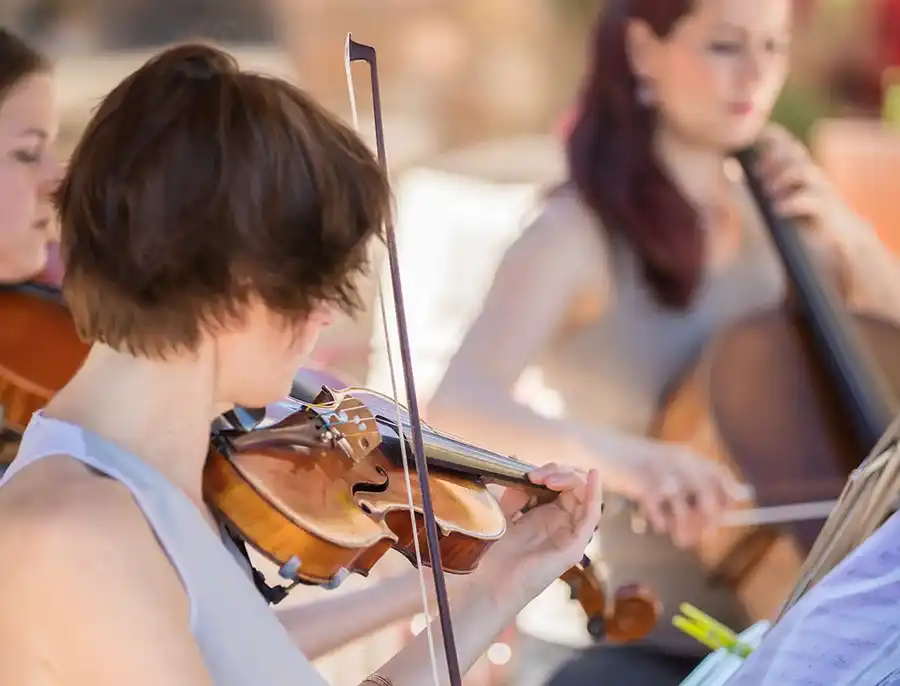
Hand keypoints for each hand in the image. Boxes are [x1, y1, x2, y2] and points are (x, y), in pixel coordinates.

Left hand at [473, 464, 601, 606]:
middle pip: (573, 485)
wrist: (490, 582)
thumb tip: (518, 461)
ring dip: (569, 478)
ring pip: (584, 494)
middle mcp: (561, 522)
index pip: (559, 482)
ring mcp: (569, 533)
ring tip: (548, 480)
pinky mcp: (574, 545)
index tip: (527, 473)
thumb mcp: (503, 512)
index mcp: (544, 514)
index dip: (548, 471)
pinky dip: (595, 492)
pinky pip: (592, 515)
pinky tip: (593, 475)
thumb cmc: (493, 554)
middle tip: (535, 476)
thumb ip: (515, 491)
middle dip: (557, 471)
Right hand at [592, 434, 750, 547]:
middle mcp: (678, 461)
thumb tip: (725, 506)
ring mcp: (660, 472)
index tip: (725, 517)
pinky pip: (660, 513)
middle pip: (708, 496)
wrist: (597, 446)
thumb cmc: (632, 462)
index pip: (720, 476)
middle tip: (703, 537)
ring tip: (681, 539)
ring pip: (686, 509)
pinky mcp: (642, 484)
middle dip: (708, 520)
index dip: (727, 498)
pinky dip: (660, 522)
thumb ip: (692, 481)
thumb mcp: (666, 466)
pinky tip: (657, 525)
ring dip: (685, 528)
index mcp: (687, 455)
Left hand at [755, 125, 867, 283]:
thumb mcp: (776, 198)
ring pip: (805, 171)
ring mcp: (821, 190)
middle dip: (774, 156)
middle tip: (756, 172)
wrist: (832, 241)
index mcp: (798, 168)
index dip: (771, 135)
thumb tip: (728, 168)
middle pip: (795, 151)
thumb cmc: (799, 217)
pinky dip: (792, 202)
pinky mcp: (826, 210)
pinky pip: (811, 200)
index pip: (786, 142)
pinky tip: (777, 209)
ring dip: (783, 177)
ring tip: (767, 191)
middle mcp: (811, 174)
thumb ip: (755, 182)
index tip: (752, 138)